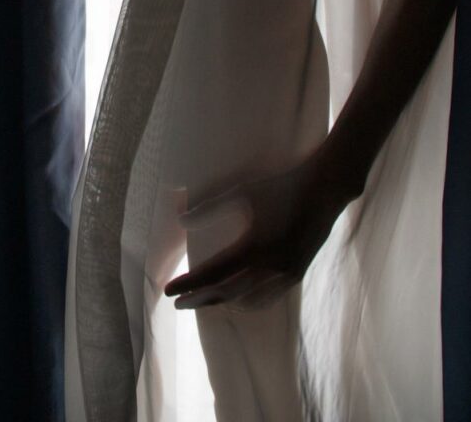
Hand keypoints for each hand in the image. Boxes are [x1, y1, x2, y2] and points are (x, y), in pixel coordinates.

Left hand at [163, 154, 342, 309]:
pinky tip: (236, 299)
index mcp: (253, 246)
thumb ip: (210, 207)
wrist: (324, 190)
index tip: (167, 291)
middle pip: (225, 294)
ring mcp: (285, 274)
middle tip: (176, 303)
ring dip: (222, 303)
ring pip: (246, 302)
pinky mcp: (296, 275)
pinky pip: (266, 299)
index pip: (212, 274)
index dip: (188, 284)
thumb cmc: (280, 186)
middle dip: (199, 300)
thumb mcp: (242, 192)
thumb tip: (180, 219)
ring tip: (202, 299)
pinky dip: (247, 303)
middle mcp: (269, 266)